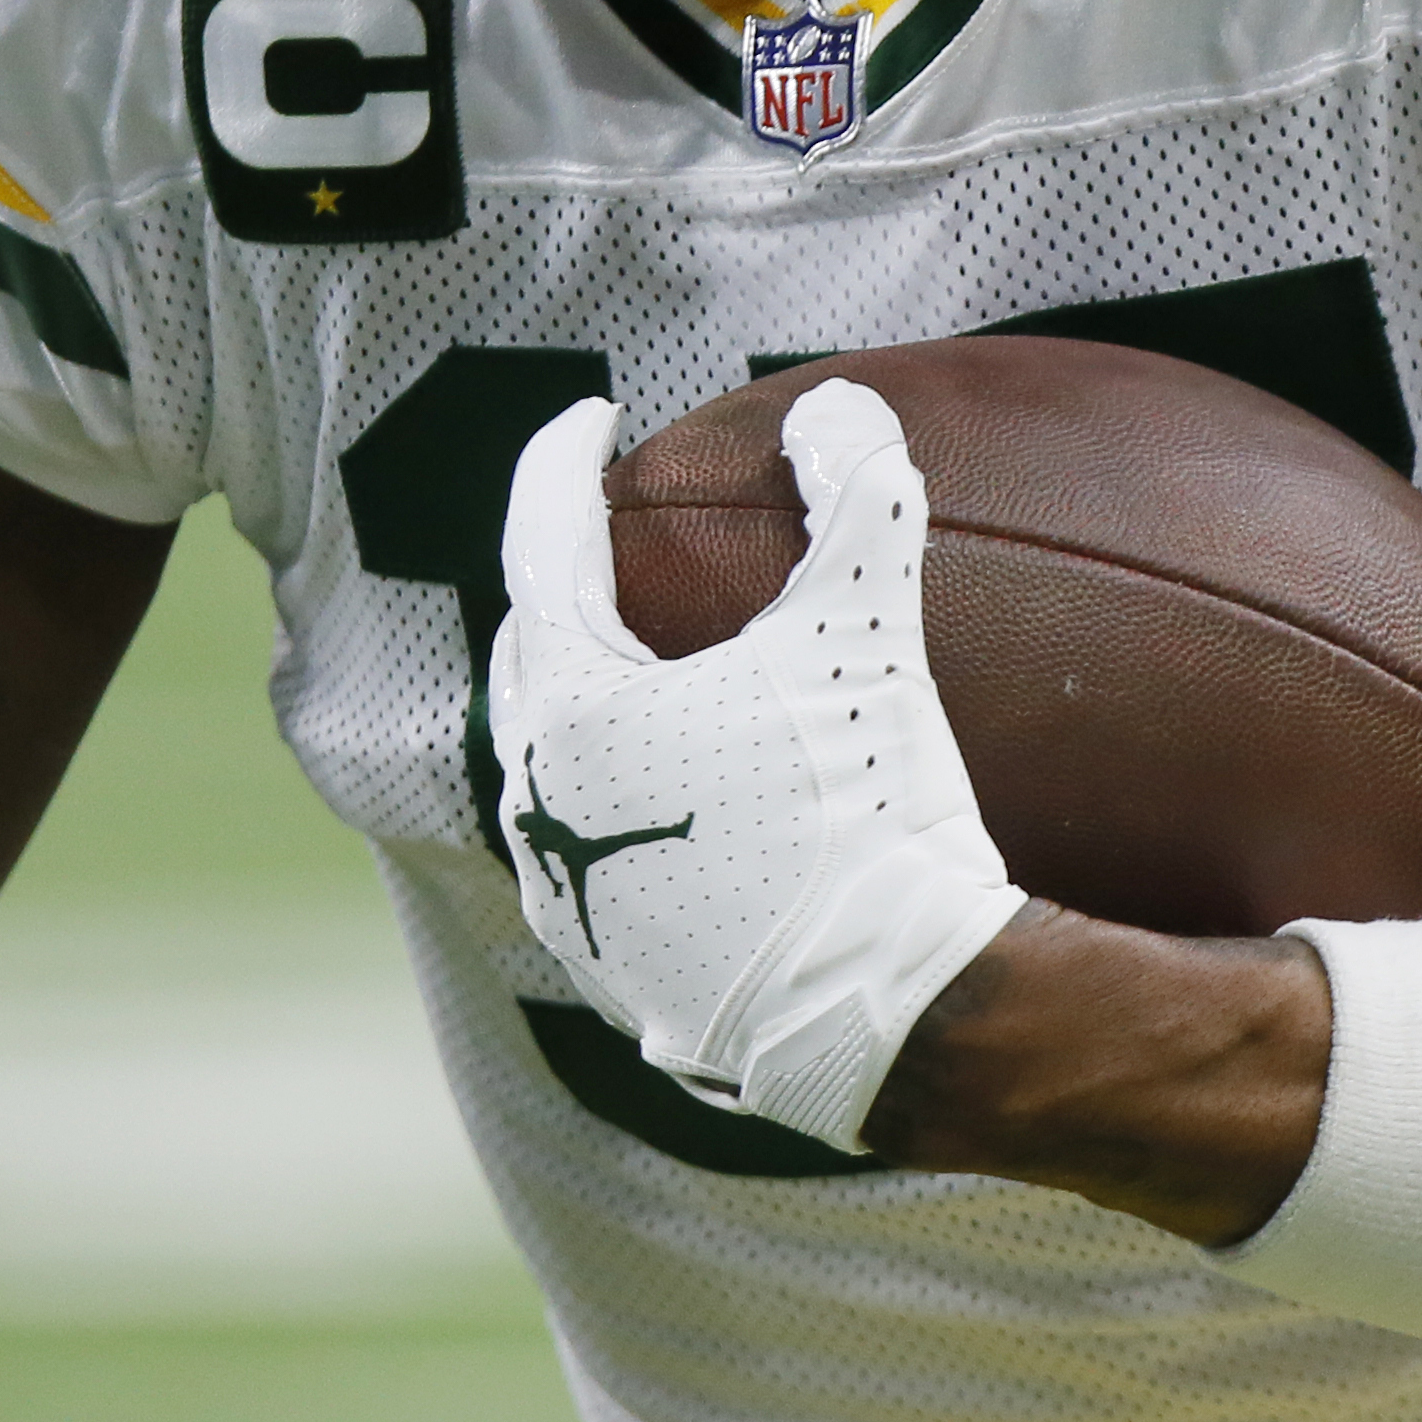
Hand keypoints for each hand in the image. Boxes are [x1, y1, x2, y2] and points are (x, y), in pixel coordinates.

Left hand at [488, 380, 1024, 1150]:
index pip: (543, 549)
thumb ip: (857, 501)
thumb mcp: (866, 635)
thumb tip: (840, 409)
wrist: (890, 1011)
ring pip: (555, 766)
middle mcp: (542, 810)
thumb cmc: (865, 813)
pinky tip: (690, 796)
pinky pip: (599, 852)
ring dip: (588, 701)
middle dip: (559, 588)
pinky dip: (628, 795)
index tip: (591, 419)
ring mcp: (572, 904)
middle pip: (530, 662)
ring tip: (643, 667)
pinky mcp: (617, 973)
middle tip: (605, 539)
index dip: (561, 466)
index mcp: (574, 714)